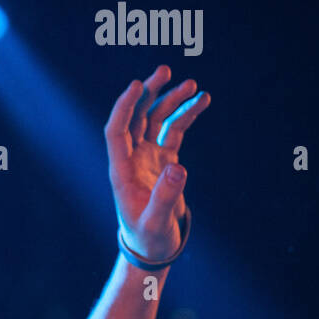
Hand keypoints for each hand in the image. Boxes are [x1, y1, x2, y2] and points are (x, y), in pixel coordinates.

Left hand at [104, 65, 210, 261]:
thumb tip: (178, 168)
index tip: (137, 85)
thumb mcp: (157, 222)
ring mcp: (147, 157)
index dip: (124, 107)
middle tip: (165, 70)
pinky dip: (185, 116)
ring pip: (156, 121)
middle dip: (149, 93)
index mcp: (121, 171)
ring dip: (170, 101)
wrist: (153, 248)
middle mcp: (131, 159)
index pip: (116, 131)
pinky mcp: (163, 160)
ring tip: (193, 84)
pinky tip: (202, 100)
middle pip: (135, 118)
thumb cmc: (150, 238)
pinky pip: (173, 131)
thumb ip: (166, 197)